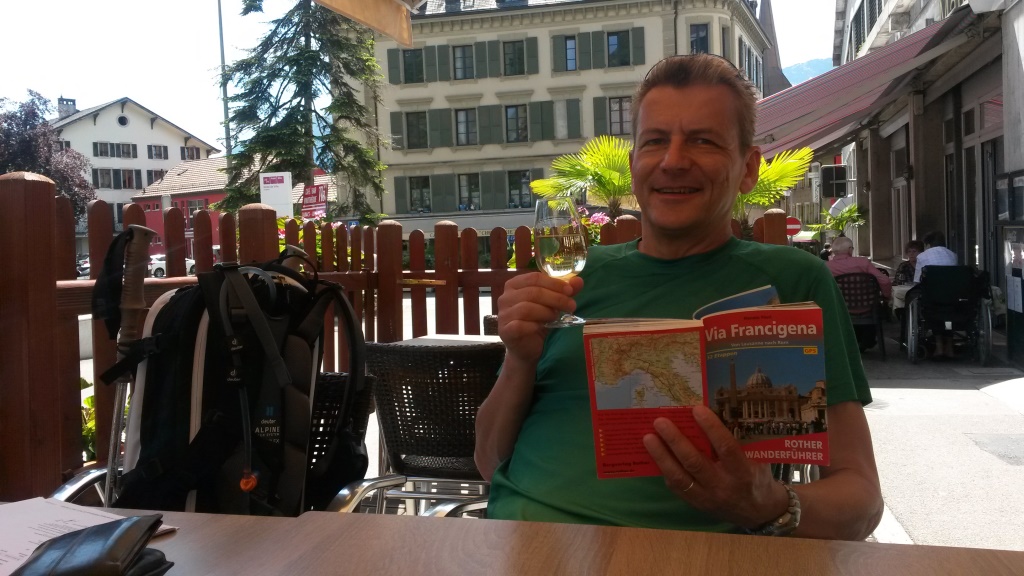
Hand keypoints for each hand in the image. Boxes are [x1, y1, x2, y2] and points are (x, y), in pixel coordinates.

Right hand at [497, 272, 582, 364]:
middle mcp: (505, 297)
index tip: (570, 291)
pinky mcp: (505, 331)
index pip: (534, 278)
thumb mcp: (552, 304)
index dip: (554, 283)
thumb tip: (578, 281)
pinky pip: (520, 325)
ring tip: (556, 317)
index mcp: (515, 285)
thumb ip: (563, 292)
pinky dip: (535, 325)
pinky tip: (543, 327)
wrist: (527, 348)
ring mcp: (503, 314)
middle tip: (571, 306)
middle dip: (556, 298)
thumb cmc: (538, 322)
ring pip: (526, 308)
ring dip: (546, 312)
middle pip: (533, 292)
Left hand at [642, 406, 789, 529]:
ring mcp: (707, 498)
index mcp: (742, 473)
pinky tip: (655, 454)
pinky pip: (676, 487)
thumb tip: (708, 417)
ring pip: (679, 477)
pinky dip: (665, 469)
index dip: (711, 428)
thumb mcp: (756, 460)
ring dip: (661, 456)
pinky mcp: (696, 505)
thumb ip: (736, 443)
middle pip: (694, 463)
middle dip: (675, 441)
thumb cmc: (757, 477)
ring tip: (648, 437)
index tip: (696, 409)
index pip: (726, 448)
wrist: (758, 513)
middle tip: (660, 422)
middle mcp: (723, 487)